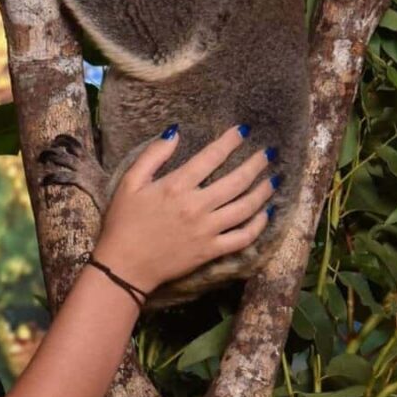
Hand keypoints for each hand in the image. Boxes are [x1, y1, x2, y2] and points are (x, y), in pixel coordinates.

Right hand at [93, 125, 273, 294]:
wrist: (124, 266)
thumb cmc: (123, 223)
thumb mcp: (129, 183)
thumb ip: (153, 155)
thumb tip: (174, 133)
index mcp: (176, 186)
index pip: (211, 157)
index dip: (230, 141)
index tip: (243, 131)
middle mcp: (197, 206)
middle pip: (236, 181)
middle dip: (256, 164)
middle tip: (268, 153)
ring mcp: (207, 230)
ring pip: (246, 207)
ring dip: (263, 191)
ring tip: (273, 179)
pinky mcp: (211, 251)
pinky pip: (243, 237)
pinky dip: (259, 225)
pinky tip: (265, 214)